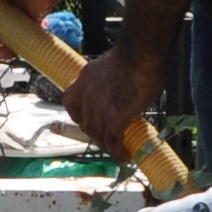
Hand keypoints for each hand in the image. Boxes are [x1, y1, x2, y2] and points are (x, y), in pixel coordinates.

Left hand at [65, 38, 166, 156]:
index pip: (70, 102)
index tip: (88, 121)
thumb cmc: (135, 55)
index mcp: (85, 80)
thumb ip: (111, 79)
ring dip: (107, 146)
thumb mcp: (113, 66)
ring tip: (118, 151)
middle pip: (85, 123)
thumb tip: (121, 87)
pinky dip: (118, 151)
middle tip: (108, 140)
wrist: (140, 56)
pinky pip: (113, 141)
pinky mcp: (114, 119)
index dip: (78, 115)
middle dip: (96, 134)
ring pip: (97, 135)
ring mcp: (99, 109)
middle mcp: (87, 96)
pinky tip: (125, 156)